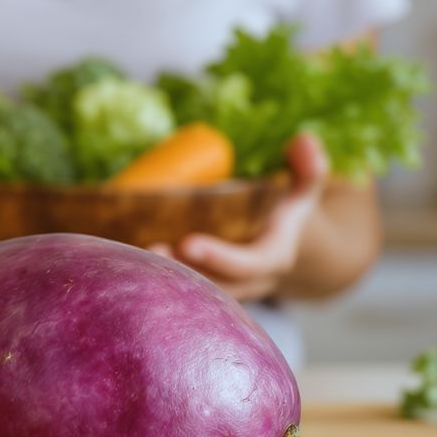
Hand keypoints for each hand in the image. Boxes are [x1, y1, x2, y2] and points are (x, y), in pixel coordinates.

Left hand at [150, 132, 329, 300]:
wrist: (286, 251)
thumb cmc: (288, 214)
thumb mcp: (305, 191)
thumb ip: (309, 168)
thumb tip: (303, 139)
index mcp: (272, 258)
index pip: (248, 265)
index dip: (219, 257)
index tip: (187, 243)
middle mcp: (248, 282)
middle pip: (214, 287)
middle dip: (182, 273)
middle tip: (150, 251)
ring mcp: (225, 291)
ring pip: (195, 296)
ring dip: (164, 280)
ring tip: (132, 260)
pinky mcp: (206, 292)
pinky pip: (183, 293)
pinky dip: (157, 280)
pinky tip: (127, 262)